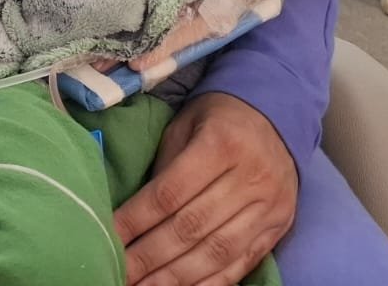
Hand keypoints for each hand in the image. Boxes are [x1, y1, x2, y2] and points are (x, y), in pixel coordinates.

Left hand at [114, 93, 297, 285]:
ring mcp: (268, 207)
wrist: (275, 117)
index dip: (136, 220)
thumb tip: (133, 218)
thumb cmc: (217, 121)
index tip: (109, 238)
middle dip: (150, 256)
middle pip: (191, 228)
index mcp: (220, 144)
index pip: (170, 193)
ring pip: (216, 253)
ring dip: (176, 278)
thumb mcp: (185, 127)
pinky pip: (241, 263)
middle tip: (120, 273)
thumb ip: (164, 169)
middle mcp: (249, 178)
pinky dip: (210, 283)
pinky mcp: (278, 228)